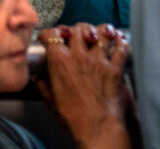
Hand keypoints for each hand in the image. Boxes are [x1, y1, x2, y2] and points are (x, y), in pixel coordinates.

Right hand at [37, 23, 132, 148]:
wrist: (98, 130)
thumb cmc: (73, 118)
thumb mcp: (50, 101)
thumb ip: (42, 84)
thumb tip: (37, 77)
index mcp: (59, 62)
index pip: (52, 33)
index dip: (49, 33)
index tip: (50, 37)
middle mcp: (79, 56)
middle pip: (78, 29)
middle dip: (76, 29)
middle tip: (76, 35)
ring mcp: (99, 61)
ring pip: (101, 33)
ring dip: (101, 30)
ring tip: (101, 32)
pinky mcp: (115, 69)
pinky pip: (121, 49)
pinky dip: (121, 42)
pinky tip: (120, 40)